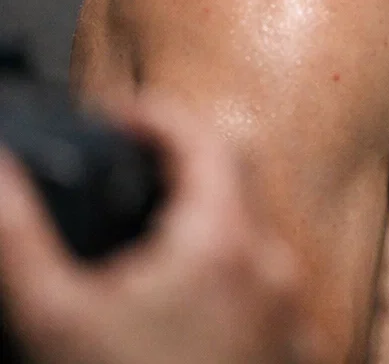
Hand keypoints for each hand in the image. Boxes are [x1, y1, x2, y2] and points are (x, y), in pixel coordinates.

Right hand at [0, 96, 316, 363]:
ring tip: (147, 239)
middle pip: (239, 179)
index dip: (155, 117)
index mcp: (222, 242)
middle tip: (130, 169)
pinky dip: (226, 279)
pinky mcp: (293, 354)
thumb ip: (20, 236)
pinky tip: (182, 306)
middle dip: (185, 164)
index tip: (116, 119)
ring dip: (207, 223)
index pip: (204, 137)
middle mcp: (272, 269)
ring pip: (255, 237)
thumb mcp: (50, 318)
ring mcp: (289, 314)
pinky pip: (265, 292)